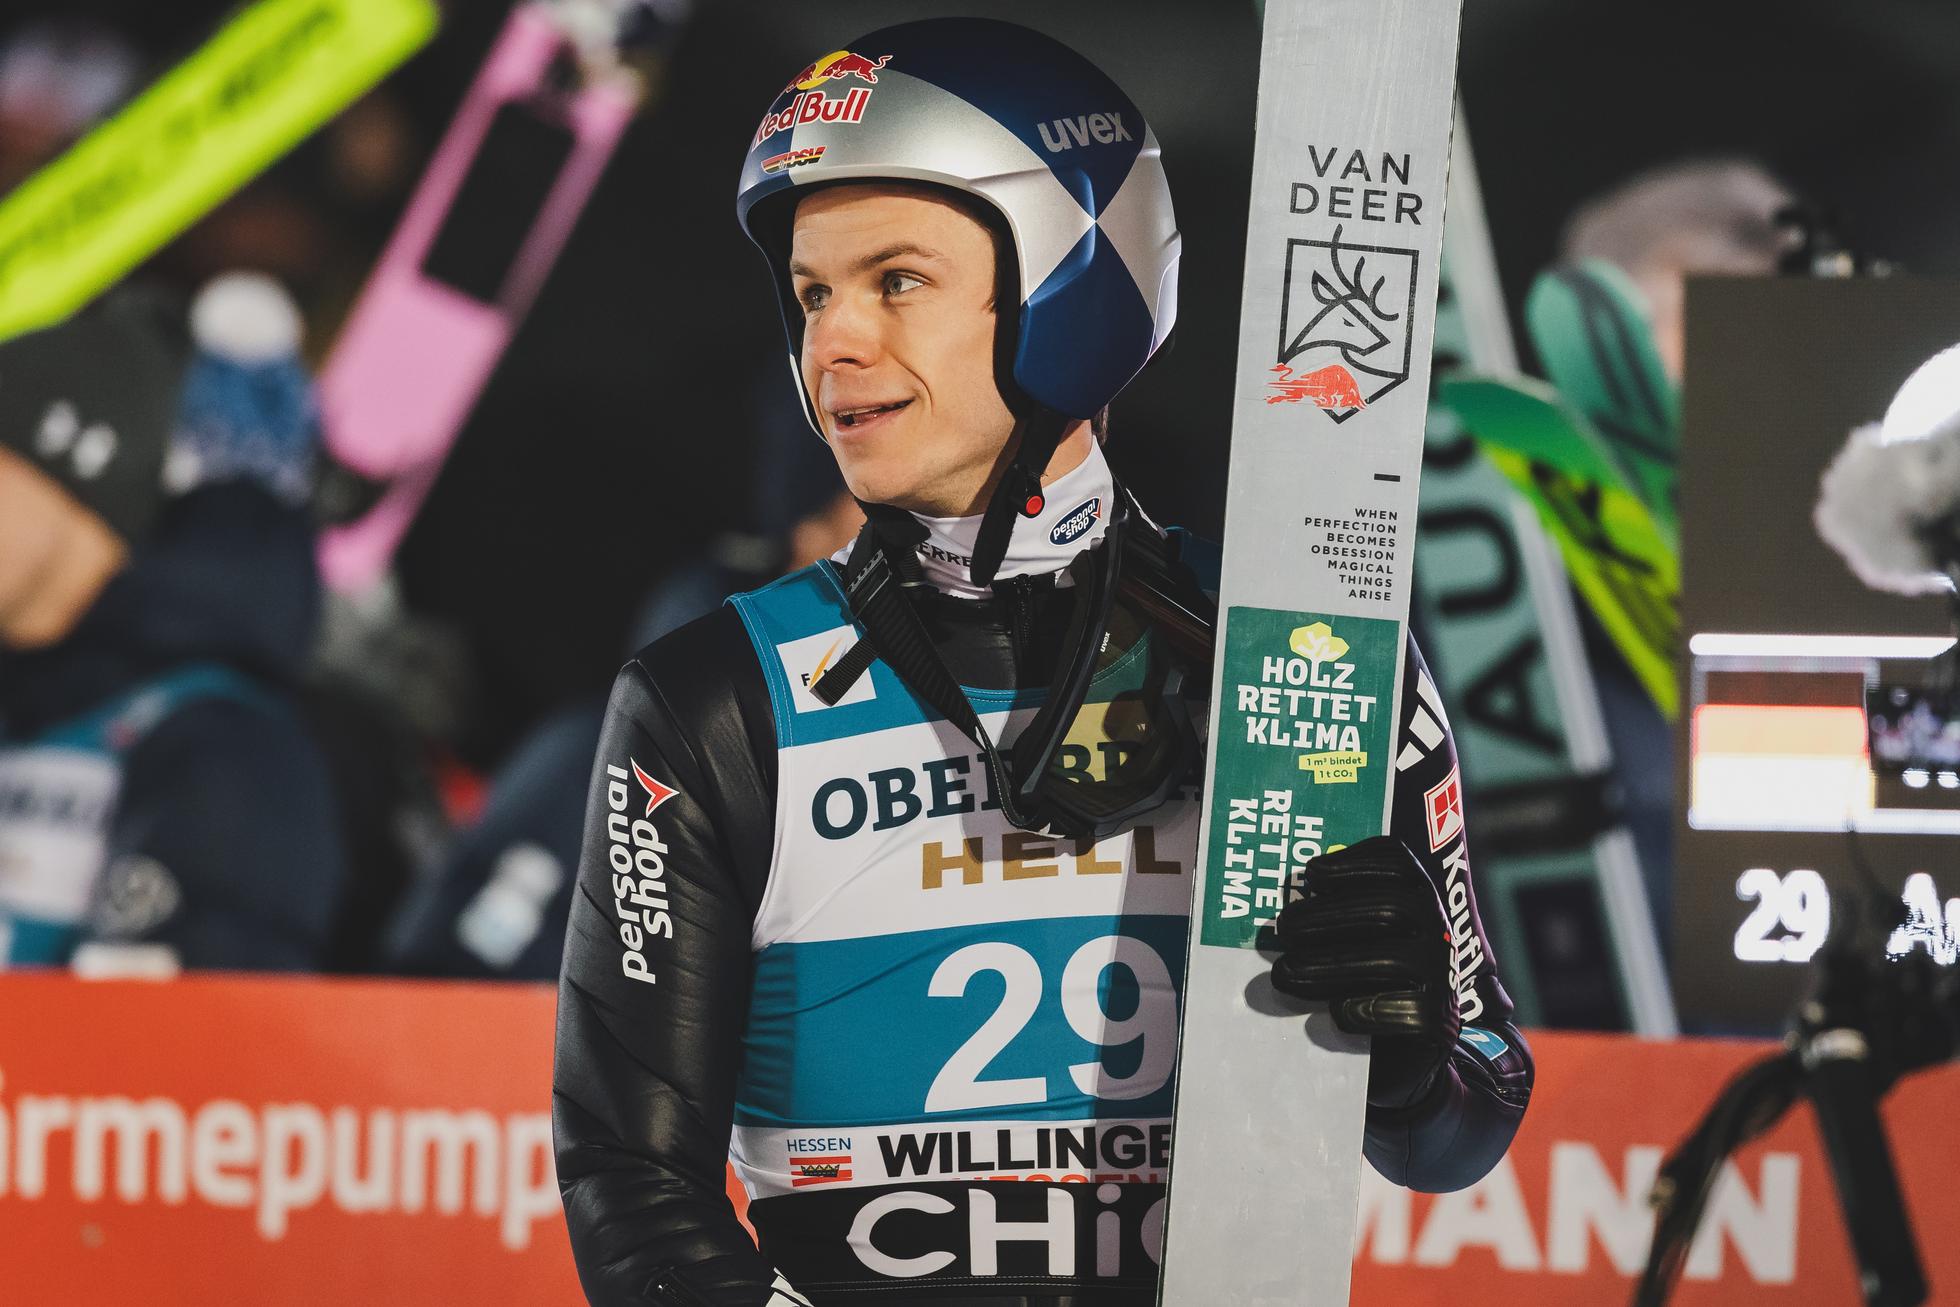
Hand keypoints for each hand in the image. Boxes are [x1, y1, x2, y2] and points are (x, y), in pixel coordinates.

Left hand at [1268, 836, 1459, 1109]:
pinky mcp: (1438, 1022)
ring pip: (1389, 960)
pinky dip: (1360, 1010)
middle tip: (1283, 929)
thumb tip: (1287, 908)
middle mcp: (1438, 930)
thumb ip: (1334, 918)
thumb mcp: (1355, 941)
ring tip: (1284, 974)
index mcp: (1419, 898)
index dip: (1355, 863)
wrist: (1399, 1054)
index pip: (1398, 863)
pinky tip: (1333, 1012)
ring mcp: (1443, 975)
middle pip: (1388, 909)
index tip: (1312, 873)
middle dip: (1328, 916)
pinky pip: (1399, 1011)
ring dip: (1328, 965)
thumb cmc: (1365, 982)